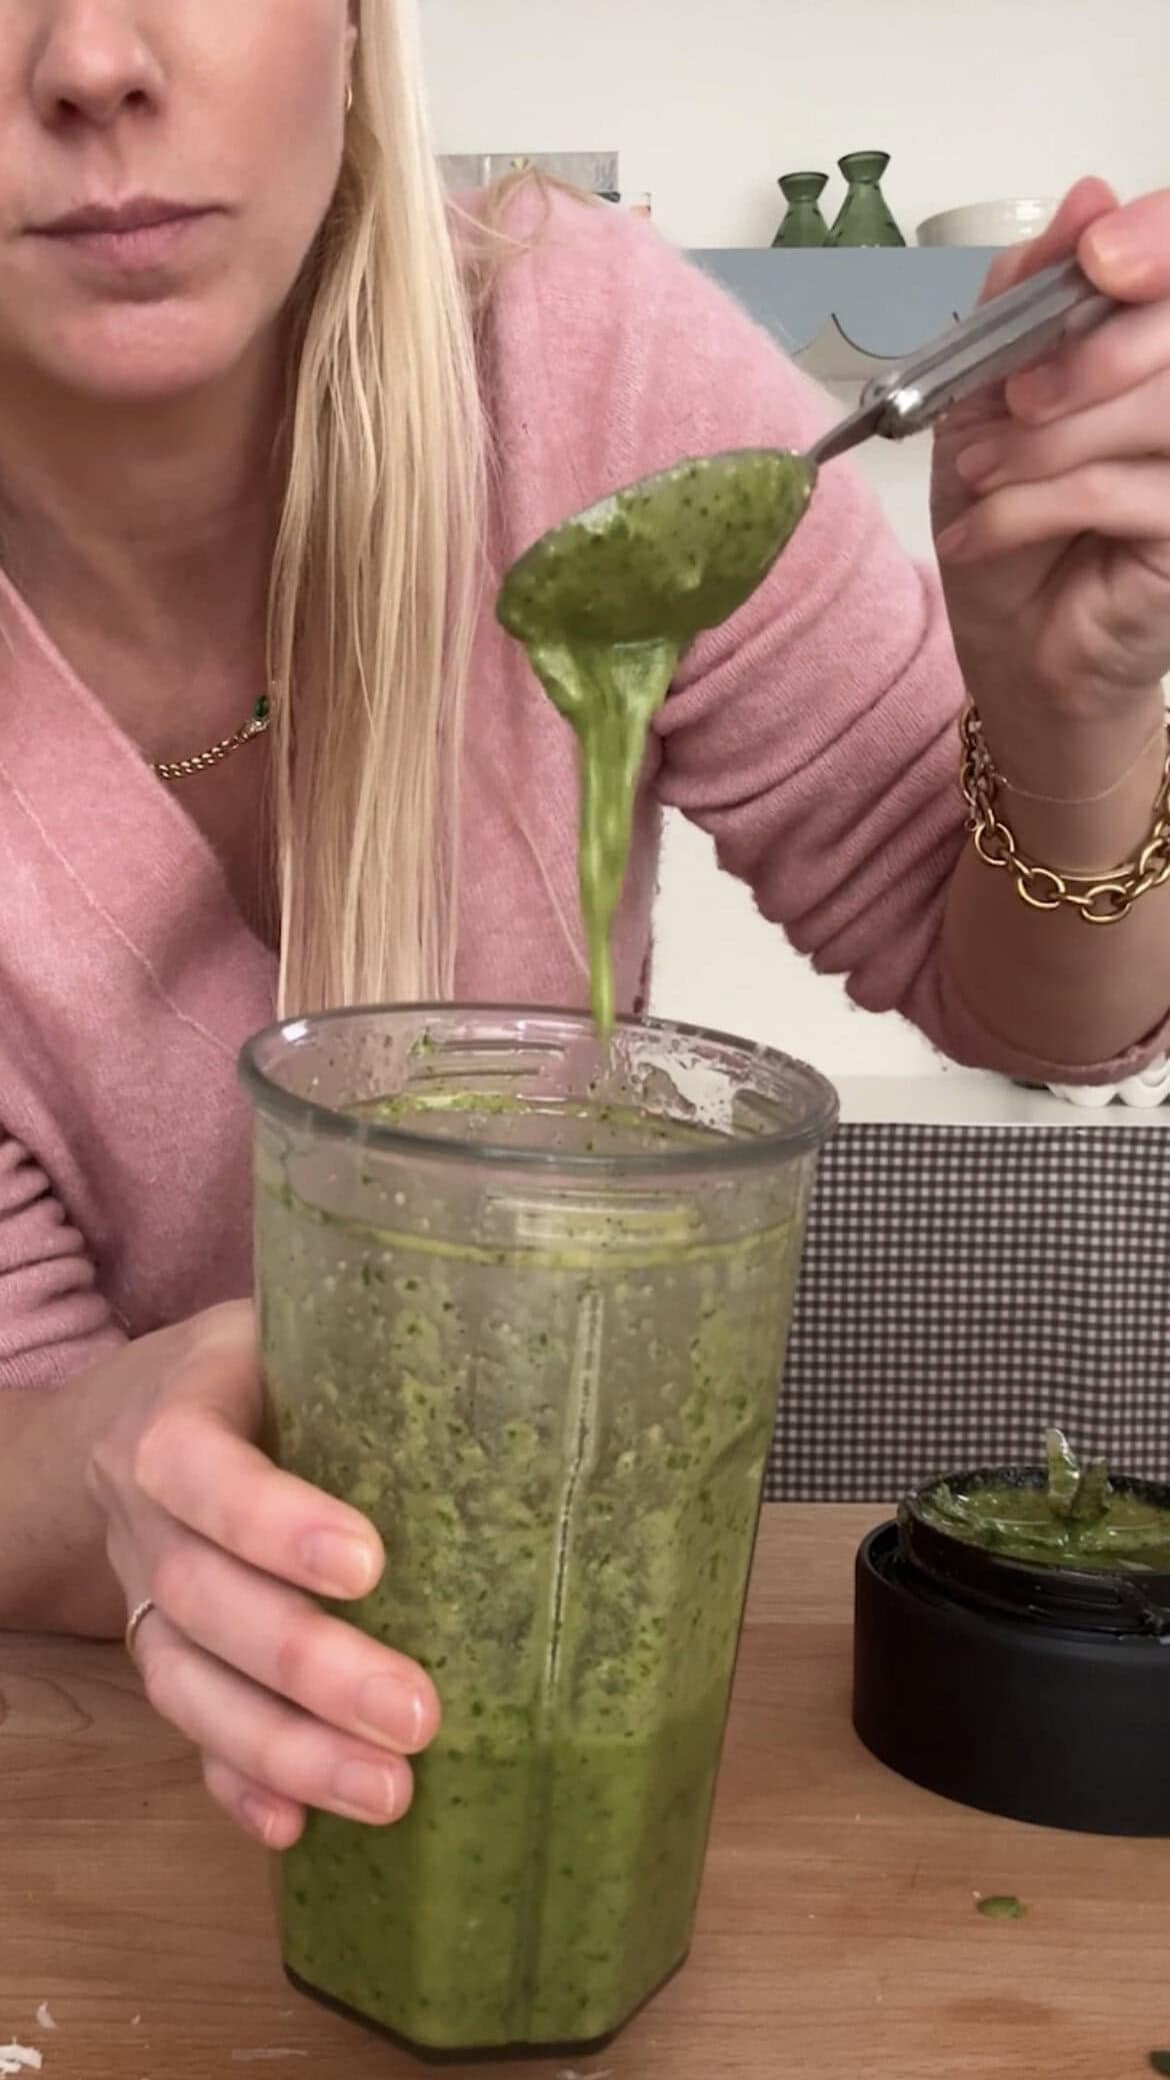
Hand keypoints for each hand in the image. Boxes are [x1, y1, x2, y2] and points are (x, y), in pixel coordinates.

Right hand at [86, 1302, 438, 1849]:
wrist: (144, 1408)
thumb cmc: (264, 1360)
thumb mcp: (298, 1325)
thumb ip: (379, 1346)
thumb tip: (537, 1359)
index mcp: (179, 1411)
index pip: (202, 1468)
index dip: (272, 1521)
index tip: (368, 1564)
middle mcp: (146, 1511)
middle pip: (204, 1598)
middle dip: (307, 1667)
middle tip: (417, 1716)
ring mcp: (141, 1588)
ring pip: (187, 1681)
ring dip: (284, 1748)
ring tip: (388, 1794)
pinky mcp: (159, 1650)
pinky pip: (183, 1728)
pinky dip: (236, 1782)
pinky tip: (295, 1831)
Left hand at [932, 180, 1169, 723]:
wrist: (1010, 639)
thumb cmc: (1011, 509)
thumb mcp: (990, 390)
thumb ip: (1029, 293)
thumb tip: (1089, 197)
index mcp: (1160, 340)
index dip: (1161, 241)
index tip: (1094, 260)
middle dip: (1086, 357)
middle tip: (1011, 401)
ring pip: (1158, 408)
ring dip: (1046, 443)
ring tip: (981, 475)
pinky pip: (1126, 491)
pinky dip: (1035, 506)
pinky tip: (983, 532)